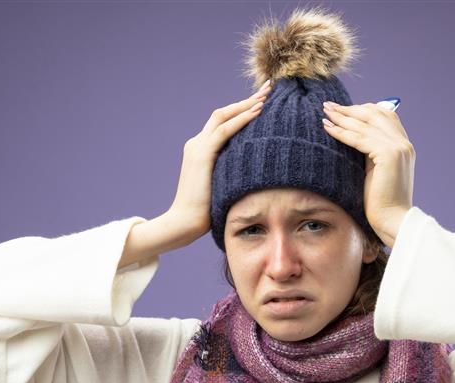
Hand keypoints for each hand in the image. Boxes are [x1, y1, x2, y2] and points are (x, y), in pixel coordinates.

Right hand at [168, 80, 272, 237]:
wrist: (185, 222)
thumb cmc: (207, 212)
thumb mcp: (222, 186)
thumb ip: (232, 174)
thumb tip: (255, 175)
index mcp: (201, 150)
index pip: (223, 122)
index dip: (242, 110)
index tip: (263, 102)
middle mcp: (197, 143)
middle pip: (223, 113)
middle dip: (247, 100)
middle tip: (269, 88)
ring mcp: (197, 147)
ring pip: (223, 116)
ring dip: (246, 104)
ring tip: (266, 95)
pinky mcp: (201, 155)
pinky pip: (224, 131)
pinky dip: (241, 120)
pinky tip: (257, 112)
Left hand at [321, 101, 413, 246]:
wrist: (393, 221)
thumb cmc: (381, 204)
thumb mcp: (376, 173)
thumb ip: (370, 154)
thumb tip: (351, 139)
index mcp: (404, 147)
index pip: (384, 116)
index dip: (362, 110)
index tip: (341, 110)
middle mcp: (404, 144)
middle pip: (375, 114)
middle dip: (350, 109)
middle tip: (328, 106)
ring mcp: (398, 148)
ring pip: (366, 124)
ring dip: (343, 117)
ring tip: (325, 113)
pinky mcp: (389, 155)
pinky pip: (360, 138)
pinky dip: (342, 132)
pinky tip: (328, 128)